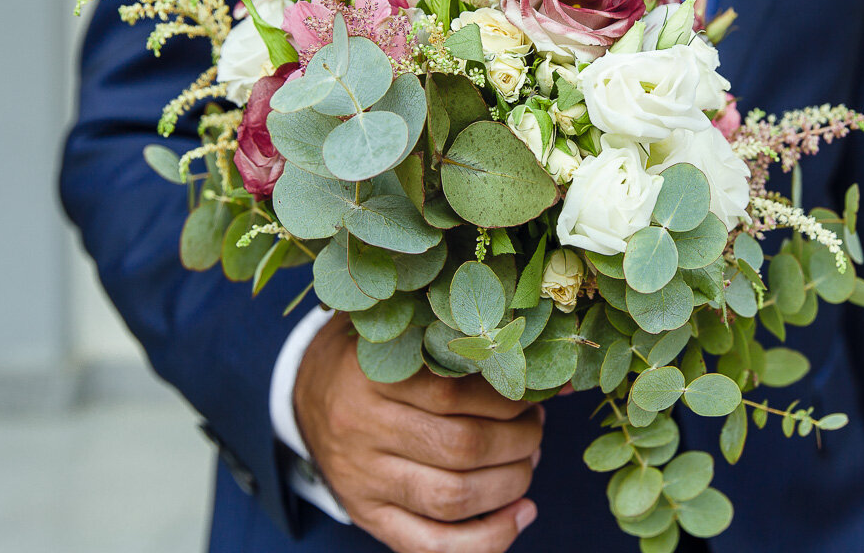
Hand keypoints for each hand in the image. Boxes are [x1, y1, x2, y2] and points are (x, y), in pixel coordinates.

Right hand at [294, 314, 540, 552]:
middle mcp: (362, 430)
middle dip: (519, 440)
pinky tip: (520, 513)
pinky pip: (431, 546)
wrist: (308, 392)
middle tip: (535, 427)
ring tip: (529, 461)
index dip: (507, 397)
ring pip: (453, 498)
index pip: (453, 392)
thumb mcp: (405, 331)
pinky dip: (487, 539)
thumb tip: (554, 370)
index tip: (531, 392)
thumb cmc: (374, 355)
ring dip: (510, 482)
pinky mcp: (368, 516)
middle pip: (462, 448)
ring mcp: (363, 480)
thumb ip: (465, 343)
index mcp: (371, 375)